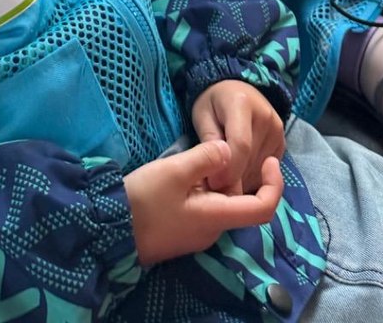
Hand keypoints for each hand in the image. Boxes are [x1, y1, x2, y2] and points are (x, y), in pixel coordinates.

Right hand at [124, 141, 282, 264]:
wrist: (108, 229)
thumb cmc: (142, 200)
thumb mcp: (174, 171)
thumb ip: (206, 158)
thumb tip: (229, 150)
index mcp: (216, 217)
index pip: (262, 208)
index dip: (274, 184)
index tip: (270, 160)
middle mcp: (212, 230)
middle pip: (240, 201)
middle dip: (234, 173)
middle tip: (216, 149)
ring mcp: (197, 233)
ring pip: (220, 202)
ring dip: (215, 179)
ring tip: (194, 158)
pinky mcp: (183, 230)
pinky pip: (205, 207)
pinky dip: (203, 188)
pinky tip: (184, 174)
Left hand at [190, 80, 285, 193]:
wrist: (236, 89)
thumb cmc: (213, 102)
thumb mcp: (202, 116)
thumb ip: (209, 143)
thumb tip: (217, 178)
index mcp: (242, 104)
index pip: (241, 144)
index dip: (228, 170)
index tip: (213, 183)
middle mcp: (266, 116)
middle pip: (251, 160)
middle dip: (232, 179)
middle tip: (213, 184)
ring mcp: (277, 130)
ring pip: (260, 169)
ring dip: (241, 180)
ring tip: (224, 176)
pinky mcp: (282, 142)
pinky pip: (266, 170)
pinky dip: (251, 177)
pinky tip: (237, 172)